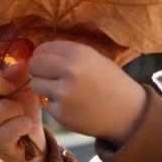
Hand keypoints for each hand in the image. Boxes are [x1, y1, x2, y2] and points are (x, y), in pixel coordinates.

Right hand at [0, 62, 46, 161]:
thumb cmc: (21, 111)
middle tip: (12, 91)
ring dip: (18, 109)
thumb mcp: (22, 90)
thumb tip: (17, 66)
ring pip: (0, 108)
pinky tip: (24, 128)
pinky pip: (13, 127)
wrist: (30, 142)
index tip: (10, 82)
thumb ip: (18, 77)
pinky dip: (25, 124)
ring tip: (20, 115)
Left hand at [28, 41, 145, 144]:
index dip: (43, 56)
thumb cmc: (110, 82)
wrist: (128, 111)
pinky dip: (55, 105)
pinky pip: (47, 104)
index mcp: (78, 53)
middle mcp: (70, 70)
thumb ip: (67, 55)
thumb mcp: (93, 58)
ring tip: (62, 91)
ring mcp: (64, 92)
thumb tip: (37, 54)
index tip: (50, 63)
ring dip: (44, 87)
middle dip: (39, 70)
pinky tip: (72, 105)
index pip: (43, 49)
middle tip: (49, 76)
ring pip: (36, 84)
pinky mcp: (61, 112)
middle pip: (34, 65)